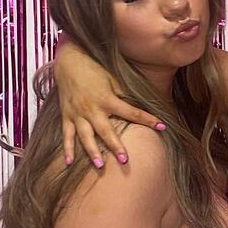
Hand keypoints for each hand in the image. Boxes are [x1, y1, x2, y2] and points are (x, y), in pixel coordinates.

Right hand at [54, 36, 162, 166]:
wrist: (69, 61)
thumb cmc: (95, 69)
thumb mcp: (113, 79)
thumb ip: (123, 95)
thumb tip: (138, 106)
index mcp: (106, 99)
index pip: (131, 112)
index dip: (148, 119)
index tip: (162, 126)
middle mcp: (91, 109)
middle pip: (105, 130)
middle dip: (115, 146)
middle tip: (124, 160)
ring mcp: (77, 114)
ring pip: (84, 136)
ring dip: (92, 152)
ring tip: (100, 165)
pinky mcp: (66, 116)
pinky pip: (66, 135)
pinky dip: (67, 149)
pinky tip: (69, 163)